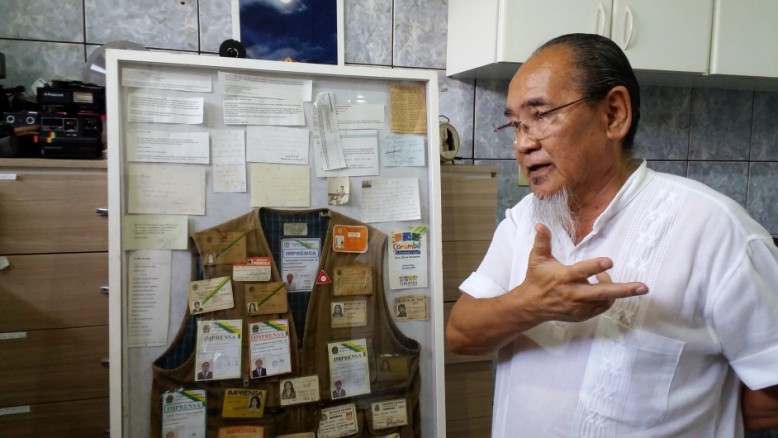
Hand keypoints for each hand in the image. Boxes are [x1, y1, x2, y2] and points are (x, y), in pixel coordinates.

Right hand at [516, 223, 647, 322]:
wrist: (531, 306)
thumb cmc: (536, 278)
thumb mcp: (537, 259)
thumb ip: (542, 241)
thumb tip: (541, 224)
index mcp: (563, 277)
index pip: (582, 271)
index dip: (596, 267)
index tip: (610, 261)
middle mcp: (573, 294)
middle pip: (602, 292)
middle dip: (624, 290)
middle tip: (643, 287)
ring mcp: (579, 307)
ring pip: (605, 300)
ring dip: (614, 290)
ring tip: (606, 277)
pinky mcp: (582, 315)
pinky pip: (602, 307)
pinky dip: (607, 298)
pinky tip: (603, 287)